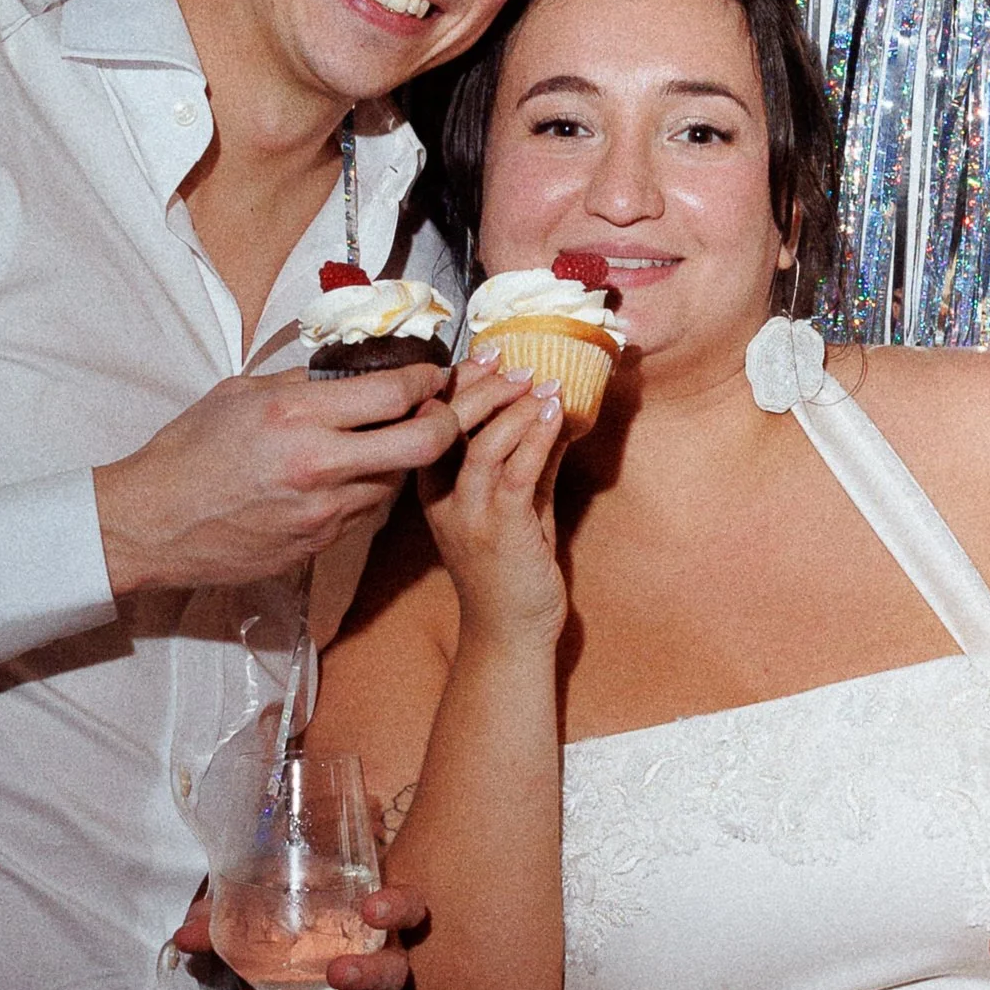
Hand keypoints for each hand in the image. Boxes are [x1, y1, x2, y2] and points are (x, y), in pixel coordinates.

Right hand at [94, 364, 458, 598]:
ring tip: (391, 441)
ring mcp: (321, 512)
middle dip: (447, 422)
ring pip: (397, 482)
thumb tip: (349, 373)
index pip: (392, 394)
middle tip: (443, 410)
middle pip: (421, 444)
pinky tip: (350, 476)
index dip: (426, 380)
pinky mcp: (317, 545)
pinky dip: (368, 490)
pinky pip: (365, 513)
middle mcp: (317, 465)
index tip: (432, 374)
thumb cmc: (187, 453)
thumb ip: (300, 384)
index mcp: (295, 416)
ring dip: (402, 460)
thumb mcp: (239, 394)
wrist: (152, 524)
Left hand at [173, 882, 419, 989]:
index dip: (399, 908)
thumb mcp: (273, 908)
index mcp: (379, 921)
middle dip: (368, 972)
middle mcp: (383, 963)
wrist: (306, 969)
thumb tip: (186, 933)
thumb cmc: (301, 925)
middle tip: (336, 972)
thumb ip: (232, 915)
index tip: (371, 908)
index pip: (412, 911)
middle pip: (393, 973)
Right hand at [419, 357, 569, 644]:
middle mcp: (442, 499)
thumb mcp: (519, 507)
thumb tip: (553, 415)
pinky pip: (513, 471)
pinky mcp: (499, 529)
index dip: (459, 383)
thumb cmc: (512, 572)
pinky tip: (554, 417)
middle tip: (520, 366)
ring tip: (545, 386)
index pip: (434, 422)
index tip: (489, 355)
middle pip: (448, 424)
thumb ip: (530, 463)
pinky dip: (535, 436)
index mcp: (434, 489)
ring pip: (481, 443)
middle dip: (485, 386)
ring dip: (516, 408)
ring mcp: (468, 515)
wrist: (511, 634)